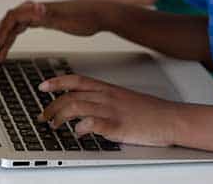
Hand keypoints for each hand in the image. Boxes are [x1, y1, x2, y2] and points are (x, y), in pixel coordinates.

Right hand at [0, 0, 115, 60]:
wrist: (100, 15)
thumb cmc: (85, 16)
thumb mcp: (65, 17)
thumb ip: (47, 12)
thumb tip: (34, 7)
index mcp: (38, 9)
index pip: (12, 17)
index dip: (2, 30)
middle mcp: (36, 10)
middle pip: (11, 20)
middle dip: (0, 33)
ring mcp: (41, 14)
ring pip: (17, 24)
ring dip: (7, 36)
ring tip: (0, 50)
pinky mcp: (46, 19)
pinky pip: (25, 26)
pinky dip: (17, 34)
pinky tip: (14, 39)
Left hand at [38, 74, 179, 146]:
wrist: (171, 118)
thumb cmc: (148, 111)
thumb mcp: (121, 100)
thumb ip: (101, 102)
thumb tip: (82, 113)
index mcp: (107, 89)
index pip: (76, 80)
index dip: (56, 82)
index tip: (41, 86)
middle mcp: (106, 97)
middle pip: (71, 96)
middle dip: (52, 106)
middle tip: (43, 117)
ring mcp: (112, 110)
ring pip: (78, 106)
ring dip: (61, 116)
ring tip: (54, 126)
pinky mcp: (119, 126)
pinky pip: (96, 123)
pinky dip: (83, 126)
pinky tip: (77, 132)